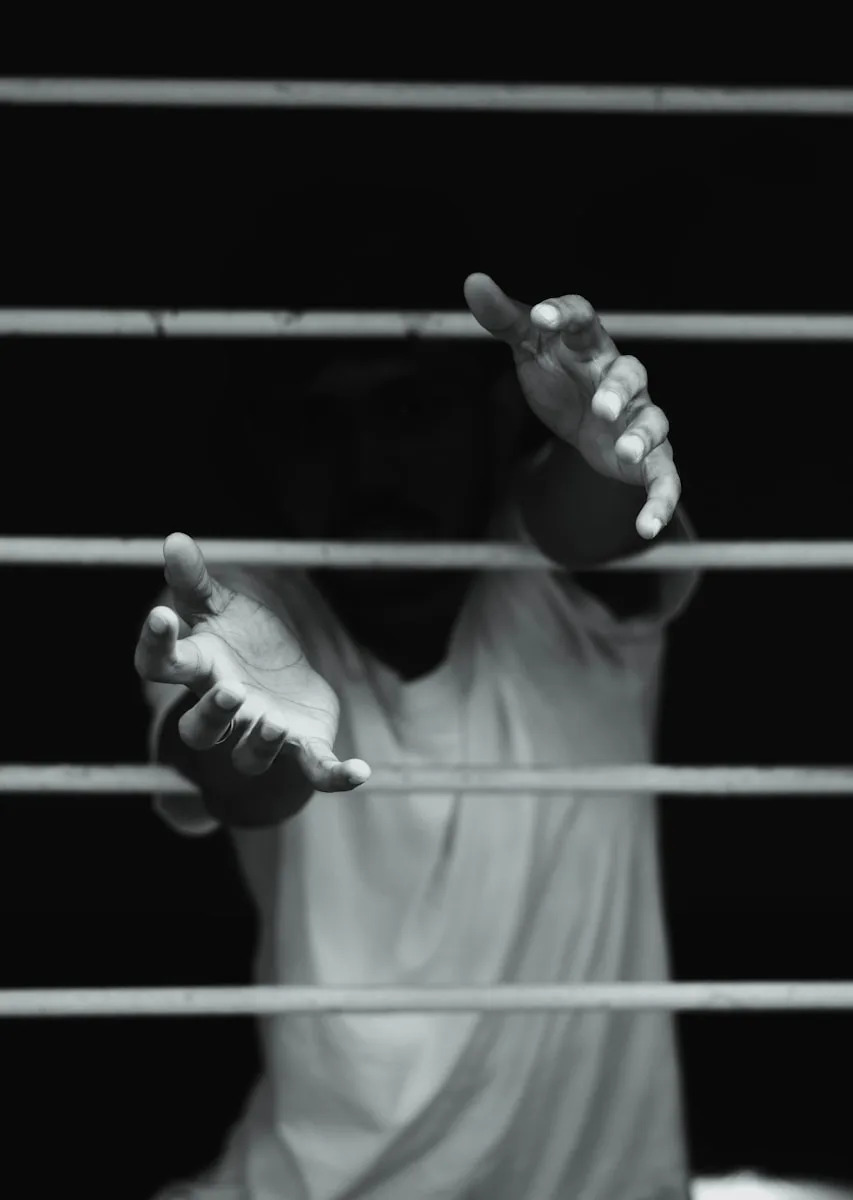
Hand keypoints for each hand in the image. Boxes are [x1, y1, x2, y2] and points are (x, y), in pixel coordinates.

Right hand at [134, 533, 370, 792]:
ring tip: (272, 723)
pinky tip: (361, 771)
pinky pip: (316, 768)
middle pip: (200, 730)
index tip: (161, 614)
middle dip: (212, 715)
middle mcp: (226, 710)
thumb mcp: (222, 609)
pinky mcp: (303, 747)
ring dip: (259, 743)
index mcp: (200, 670)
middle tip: (230, 691)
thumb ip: (197, 582)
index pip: (161, 666)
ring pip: (249, 755)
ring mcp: (263, 733)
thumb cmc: (242, 647)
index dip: (156, 644)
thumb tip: (174, 538)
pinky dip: (336, 775)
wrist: (285, 686)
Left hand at [464, 274, 680, 539]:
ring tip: (623, 451)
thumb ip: (504, 319)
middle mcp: (621, 379)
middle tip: (599, 406)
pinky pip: (665, 479)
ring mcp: (639, 419)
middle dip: (617, 389)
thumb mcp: (530, 350)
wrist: (584, 423)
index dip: (564, 316)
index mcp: (591, 346)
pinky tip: (646, 528)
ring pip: (652, 422)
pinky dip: (661, 503)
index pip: (584, 320)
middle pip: (631, 374)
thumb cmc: (560, 376)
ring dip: (641, 436)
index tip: (540, 319)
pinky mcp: (649, 459)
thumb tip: (472, 280)